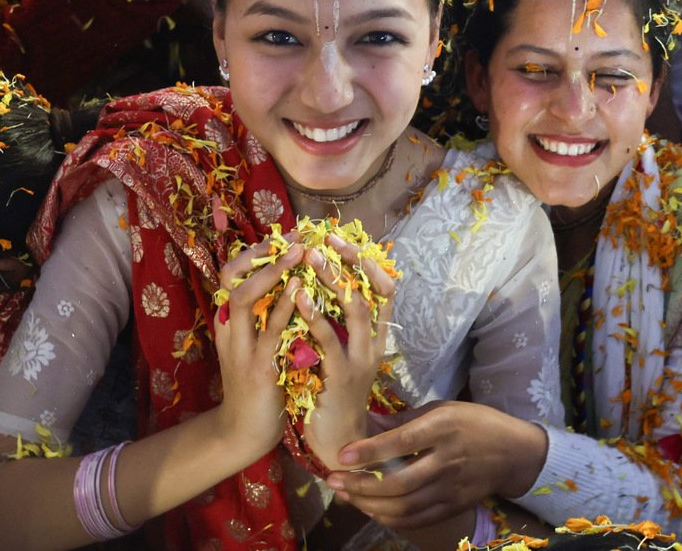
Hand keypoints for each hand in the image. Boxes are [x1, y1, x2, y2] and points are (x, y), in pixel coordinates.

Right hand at [213, 235, 301, 459]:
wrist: (246, 433)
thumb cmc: (259, 386)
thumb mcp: (257, 345)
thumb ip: (264, 317)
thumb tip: (288, 285)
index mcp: (230, 322)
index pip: (231, 274)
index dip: (256, 253)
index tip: (285, 238)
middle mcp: (230, 329)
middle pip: (231, 277)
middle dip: (261, 254)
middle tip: (294, 239)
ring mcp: (241, 348)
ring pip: (245, 297)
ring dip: (272, 273)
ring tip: (298, 252)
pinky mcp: (259, 368)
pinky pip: (269, 331)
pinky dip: (284, 307)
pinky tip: (301, 291)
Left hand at [300, 233, 394, 469]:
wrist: (336, 444)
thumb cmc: (331, 395)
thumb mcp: (338, 354)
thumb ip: (336, 325)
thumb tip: (318, 286)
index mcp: (374, 339)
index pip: (384, 291)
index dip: (367, 262)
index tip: (343, 239)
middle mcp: (373, 345)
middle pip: (372, 292)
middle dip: (351, 261)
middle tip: (326, 237)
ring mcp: (360, 361)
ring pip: (356, 310)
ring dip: (333, 280)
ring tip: (311, 256)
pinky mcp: (341, 377)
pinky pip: (329, 341)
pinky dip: (315, 316)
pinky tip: (298, 297)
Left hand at [324, 400, 547, 529]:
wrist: (515, 452)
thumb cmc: (474, 422)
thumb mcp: (443, 409)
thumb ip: (405, 419)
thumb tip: (367, 424)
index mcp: (442, 428)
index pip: (400, 443)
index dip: (369, 451)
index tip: (342, 455)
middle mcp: (446, 460)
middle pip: (398, 482)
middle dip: (361, 485)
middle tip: (334, 481)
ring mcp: (451, 488)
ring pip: (405, 506)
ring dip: (370, 504)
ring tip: (346, 496)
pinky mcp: (454, 507)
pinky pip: (417, 519)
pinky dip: (390, 518)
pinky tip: (372, 510)